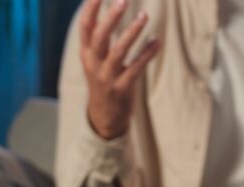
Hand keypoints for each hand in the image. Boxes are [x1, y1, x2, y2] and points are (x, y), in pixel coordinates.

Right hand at [80, 0, 159, 139]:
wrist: (104, 118)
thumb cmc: (103, 82)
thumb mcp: (94, 61)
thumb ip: (99, 41)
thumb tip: (108, 13)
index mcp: (86, 54)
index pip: (86, 27)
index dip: (91, 8)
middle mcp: (94, 64)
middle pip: (100, 36)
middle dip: (111, 17)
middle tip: (123, 0)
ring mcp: (107, 77)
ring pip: (119, 51)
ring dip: (132, 32)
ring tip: (144, 16)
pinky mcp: (122, 88)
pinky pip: (136, 67)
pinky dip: (147, 53)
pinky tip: (157, 42)